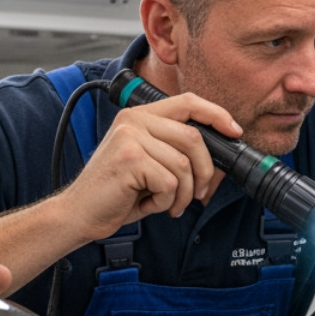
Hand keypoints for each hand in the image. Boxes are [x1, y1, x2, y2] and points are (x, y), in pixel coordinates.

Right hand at [62, 91, 236, 238]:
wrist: (80, 213)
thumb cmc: (118, 192)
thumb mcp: (150, 164)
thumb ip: (176, 151)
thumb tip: (220, 155)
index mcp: (140, 115)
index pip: (188, 102)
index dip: (216, 115)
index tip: (235, 131)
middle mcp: (134, 120)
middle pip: (193, 137)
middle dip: (205, 172)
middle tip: (199, 194)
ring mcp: (130, 137)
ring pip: (184, 164)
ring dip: (183, 194)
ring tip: (169, 204)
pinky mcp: (130, 159)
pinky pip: (170, 183)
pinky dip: (165, 202)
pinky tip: (148, 204)